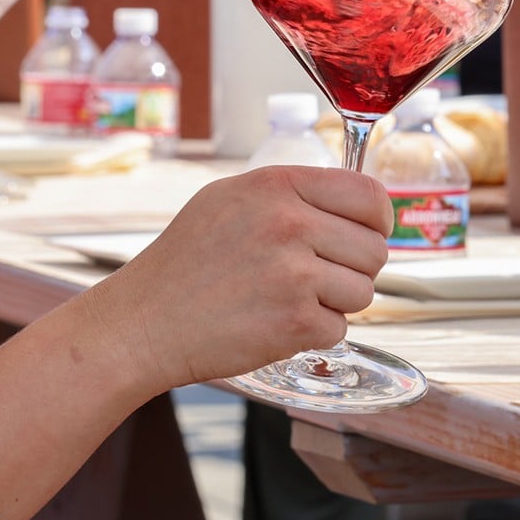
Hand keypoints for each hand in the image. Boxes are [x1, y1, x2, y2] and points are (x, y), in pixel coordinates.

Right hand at [80, 166, 392, 391]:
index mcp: (278, 185)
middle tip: (318, 276)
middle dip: (355, 267)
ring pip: (364, 291)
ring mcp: (294, 273)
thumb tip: (360, 200)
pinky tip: (276, 323)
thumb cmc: (187, 261)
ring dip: (337, 302)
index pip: (370, 194)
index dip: (379, 219)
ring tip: (290, 298)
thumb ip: (294, 192)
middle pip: (375, 248)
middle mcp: (289, 223)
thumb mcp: (231, 198)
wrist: (140, 324)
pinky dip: (314, 334)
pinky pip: (340, 328)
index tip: (371, 232)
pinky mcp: (294, 321)